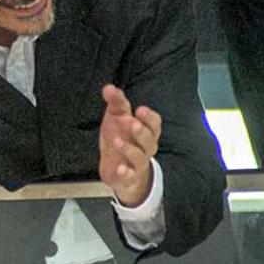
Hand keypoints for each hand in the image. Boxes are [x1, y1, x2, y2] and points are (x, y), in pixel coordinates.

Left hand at [98, 84, 161, 207]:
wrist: (117, 169)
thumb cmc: (121, 138)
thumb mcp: (117, 118)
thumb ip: (116, 103)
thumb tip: (109, 87)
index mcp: (145, 131)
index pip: (154, 124)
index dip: (149, 117)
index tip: (140, 109)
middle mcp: (145, 147)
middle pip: (149, 139)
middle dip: (141, 131)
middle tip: (131, 122)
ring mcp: (137, 163)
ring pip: (139, 157)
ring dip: (129, 149)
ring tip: (117, 141)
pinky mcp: (128, 176)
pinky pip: (129, 175)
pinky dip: (125, 172)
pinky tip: (120, 168)